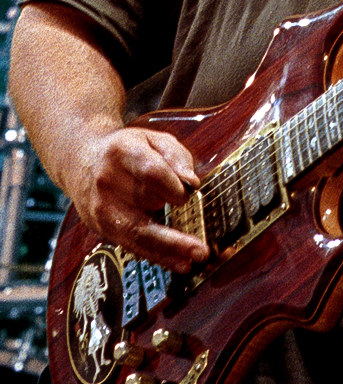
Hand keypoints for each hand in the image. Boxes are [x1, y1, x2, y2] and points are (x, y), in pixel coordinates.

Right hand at [71, 126, 206, 272]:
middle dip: (174, 233)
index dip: (173, 184)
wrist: (80, 160)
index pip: (151, 172)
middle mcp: (107, 183)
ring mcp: (101, 209)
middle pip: (143, 209)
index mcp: (123, 153)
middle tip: (201, 249)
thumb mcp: (153, 139)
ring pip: (136, 234)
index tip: (191, 190)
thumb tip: (192, 182)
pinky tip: (177, 263)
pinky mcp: (101, 228)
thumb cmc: (126, 150)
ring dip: (166, 251)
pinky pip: (131, 244)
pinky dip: (156, 255)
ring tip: (191, 261)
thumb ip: (176, 156)